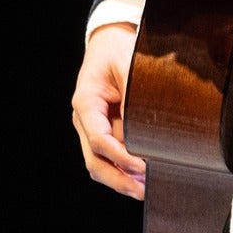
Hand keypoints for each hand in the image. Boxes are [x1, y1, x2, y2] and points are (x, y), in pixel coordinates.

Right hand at [72, 22, 145, 198]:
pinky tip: (144, 177)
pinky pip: (111, 157)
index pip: (99, 140)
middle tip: (144, 190)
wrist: (110, 42)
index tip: (143, 166)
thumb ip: (134, 93)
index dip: (121, 157)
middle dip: (119, 179)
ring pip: (101, 164)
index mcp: (86, 103)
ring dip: (122, 179)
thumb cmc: (116, 50)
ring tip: (147, 189)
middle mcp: (85, 120)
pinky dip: (125, 170)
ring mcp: (93, 128)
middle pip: (95, 161)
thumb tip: (145, 125)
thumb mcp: (127, 63)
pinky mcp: (105, 131)